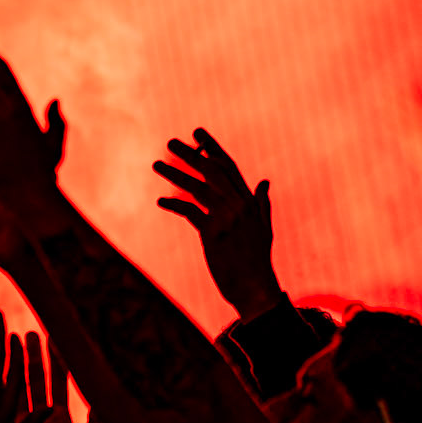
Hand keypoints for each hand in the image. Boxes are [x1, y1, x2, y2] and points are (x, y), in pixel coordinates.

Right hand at [4, 335, 103, 422]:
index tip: (57, 338)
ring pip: (20, 388)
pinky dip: (3, 386)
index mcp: (61, 420)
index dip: (59, 361)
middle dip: (34, 357)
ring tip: (12, 342)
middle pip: (38, 380)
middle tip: (31, 332)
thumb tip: (113, 399)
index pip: (60, 384)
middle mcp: (42, 419)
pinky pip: (6, 405)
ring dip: (16, 366)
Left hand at [153, 129, 280, 320]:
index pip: (229, 166)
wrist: (256, 289)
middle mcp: (239, 205)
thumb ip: (262, 203)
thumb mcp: (264, 228)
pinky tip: (160, 201)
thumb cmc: (257, 261)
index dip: (212, 148)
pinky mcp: (213, 234)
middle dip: (191, 153)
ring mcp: (226, 218)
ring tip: (156, 164)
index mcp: (249, 202)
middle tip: (171, 141)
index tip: (197, 133)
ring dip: (175, 174)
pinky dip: (174, 204)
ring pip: (198, 187)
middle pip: (211, 171)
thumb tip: (264, 182)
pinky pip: (190, 212)